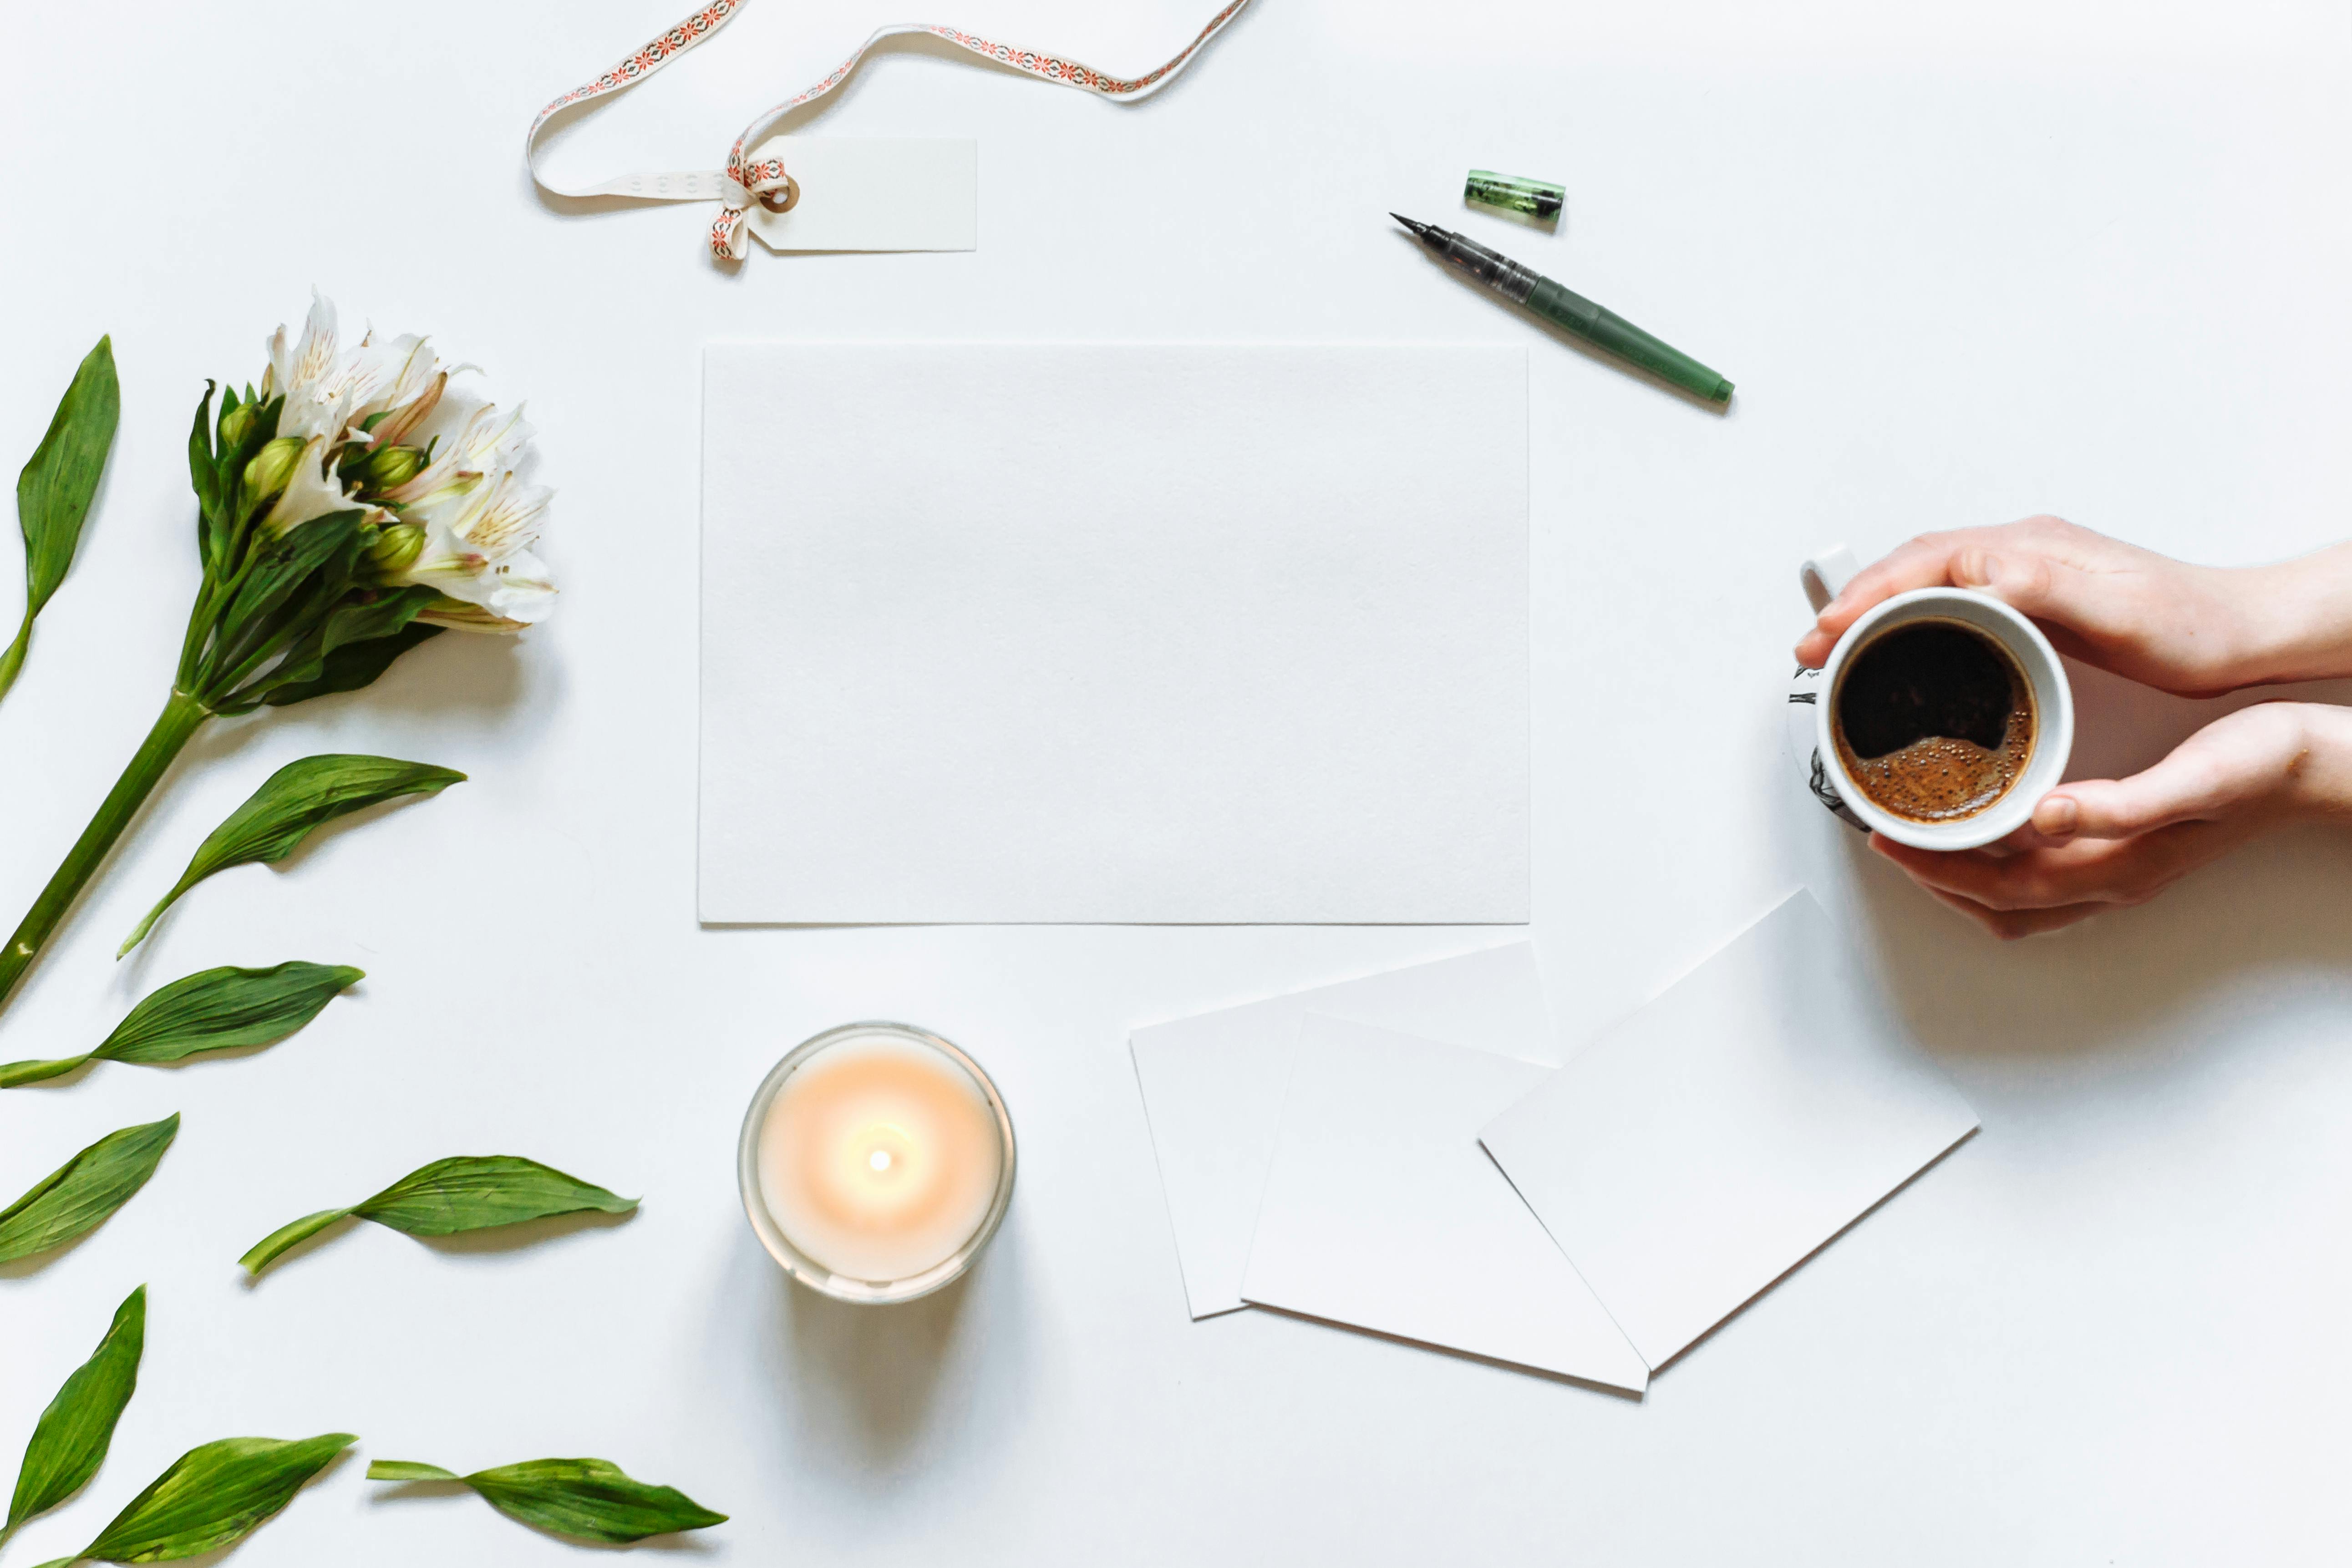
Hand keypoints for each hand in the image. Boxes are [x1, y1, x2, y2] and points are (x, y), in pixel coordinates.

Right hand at [1794, 516, 2273, 694]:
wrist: (2238, 633)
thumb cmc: (2186, 623)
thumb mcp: (2113, 607)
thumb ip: (2041, 585)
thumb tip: (1975, 572)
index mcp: (2028, 550)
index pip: (1925, 561)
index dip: (1867, 595)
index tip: (1829, 630)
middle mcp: (2020, 553)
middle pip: (1913, 566)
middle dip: (1852, 602)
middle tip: (1811, 647)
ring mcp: (2025, 575)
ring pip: (1926, 581)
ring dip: (1874, 609)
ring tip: (1837, 646)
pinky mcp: (2032, 601)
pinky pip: (1950, 599)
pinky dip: (1909, 617)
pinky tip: (1900, 644)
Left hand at [1870, 702, 2351, 937]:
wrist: (2320, 770)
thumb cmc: (2264, 765)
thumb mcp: (2194, 777)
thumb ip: (2118, 803)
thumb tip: (2045, 818)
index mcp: (2118, 863)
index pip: (2002, 883)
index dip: (1939, 868)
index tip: (1889, 839)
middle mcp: (2114, 879)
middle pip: (1999, 902)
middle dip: (1934, 877)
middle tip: (1886, 838)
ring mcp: (2123, 873)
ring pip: (2020, 899)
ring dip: (1963, 877)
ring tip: (1920, 839)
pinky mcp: (2129, 854)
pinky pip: (2045, 881)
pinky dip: (2000, 866)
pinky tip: (1989, 831)